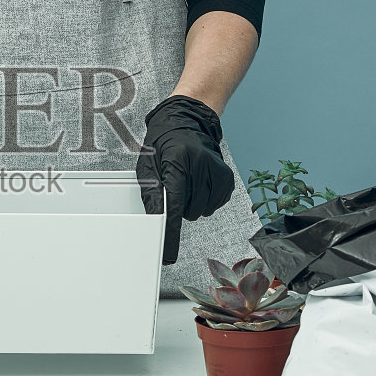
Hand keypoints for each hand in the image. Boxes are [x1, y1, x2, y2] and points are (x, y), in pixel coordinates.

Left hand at [135, 94, 234, 263]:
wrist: (187, 121)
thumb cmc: (164, 142)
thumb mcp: (148, 165)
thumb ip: (151, 193)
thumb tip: (154, 218)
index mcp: (177, 162)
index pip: (174, 207)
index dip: (170, 233)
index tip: (168, 254)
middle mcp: (200, 166)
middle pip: (189, 211)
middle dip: (180, 205)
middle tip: (175, 186)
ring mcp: (217, 171)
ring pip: (202, 210)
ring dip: (193, 202)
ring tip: (187, 181)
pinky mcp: (227, 177)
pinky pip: (214, 204)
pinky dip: (205, 199)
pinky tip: (199, 182)